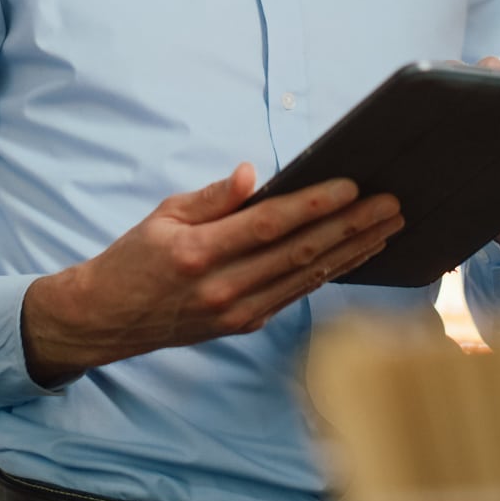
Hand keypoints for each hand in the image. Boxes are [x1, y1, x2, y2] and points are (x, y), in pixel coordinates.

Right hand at [21, 163, 403, 384]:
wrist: (108, 319)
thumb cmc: (136, 258)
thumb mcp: (163, 215)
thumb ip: (212, 197)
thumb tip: (251, 175)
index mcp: (197, 252)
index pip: (267, 224)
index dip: (313, 205)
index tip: (352, 186)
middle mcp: (221, 287)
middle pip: (298, 252)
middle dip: (350, 226)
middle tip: (391, 204)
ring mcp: (236, 312)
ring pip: (305, 277)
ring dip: (351, 251)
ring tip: (387, 227)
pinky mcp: (244, 325)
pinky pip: (294, 294)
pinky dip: (328, 272)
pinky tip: (354, 253)